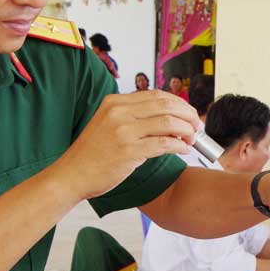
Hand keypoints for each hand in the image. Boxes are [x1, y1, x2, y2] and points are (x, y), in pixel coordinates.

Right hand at [59, 91, 200, 200]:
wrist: (72, 175)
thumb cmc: (92, 154)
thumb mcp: (107, 124)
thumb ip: (132, 116)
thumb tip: (166, 116)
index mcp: (115, 102)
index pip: (156, 95)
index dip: (178, 103)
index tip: (189, 113)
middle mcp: (119, 112)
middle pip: (166, 105)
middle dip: (188, 114)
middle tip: (197, 125)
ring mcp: (123, 131)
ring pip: (168, 123)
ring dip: (187, 130)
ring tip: (192, 139)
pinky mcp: (128, 152)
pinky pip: (164, 144)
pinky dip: (179, 146)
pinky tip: (184, 150)